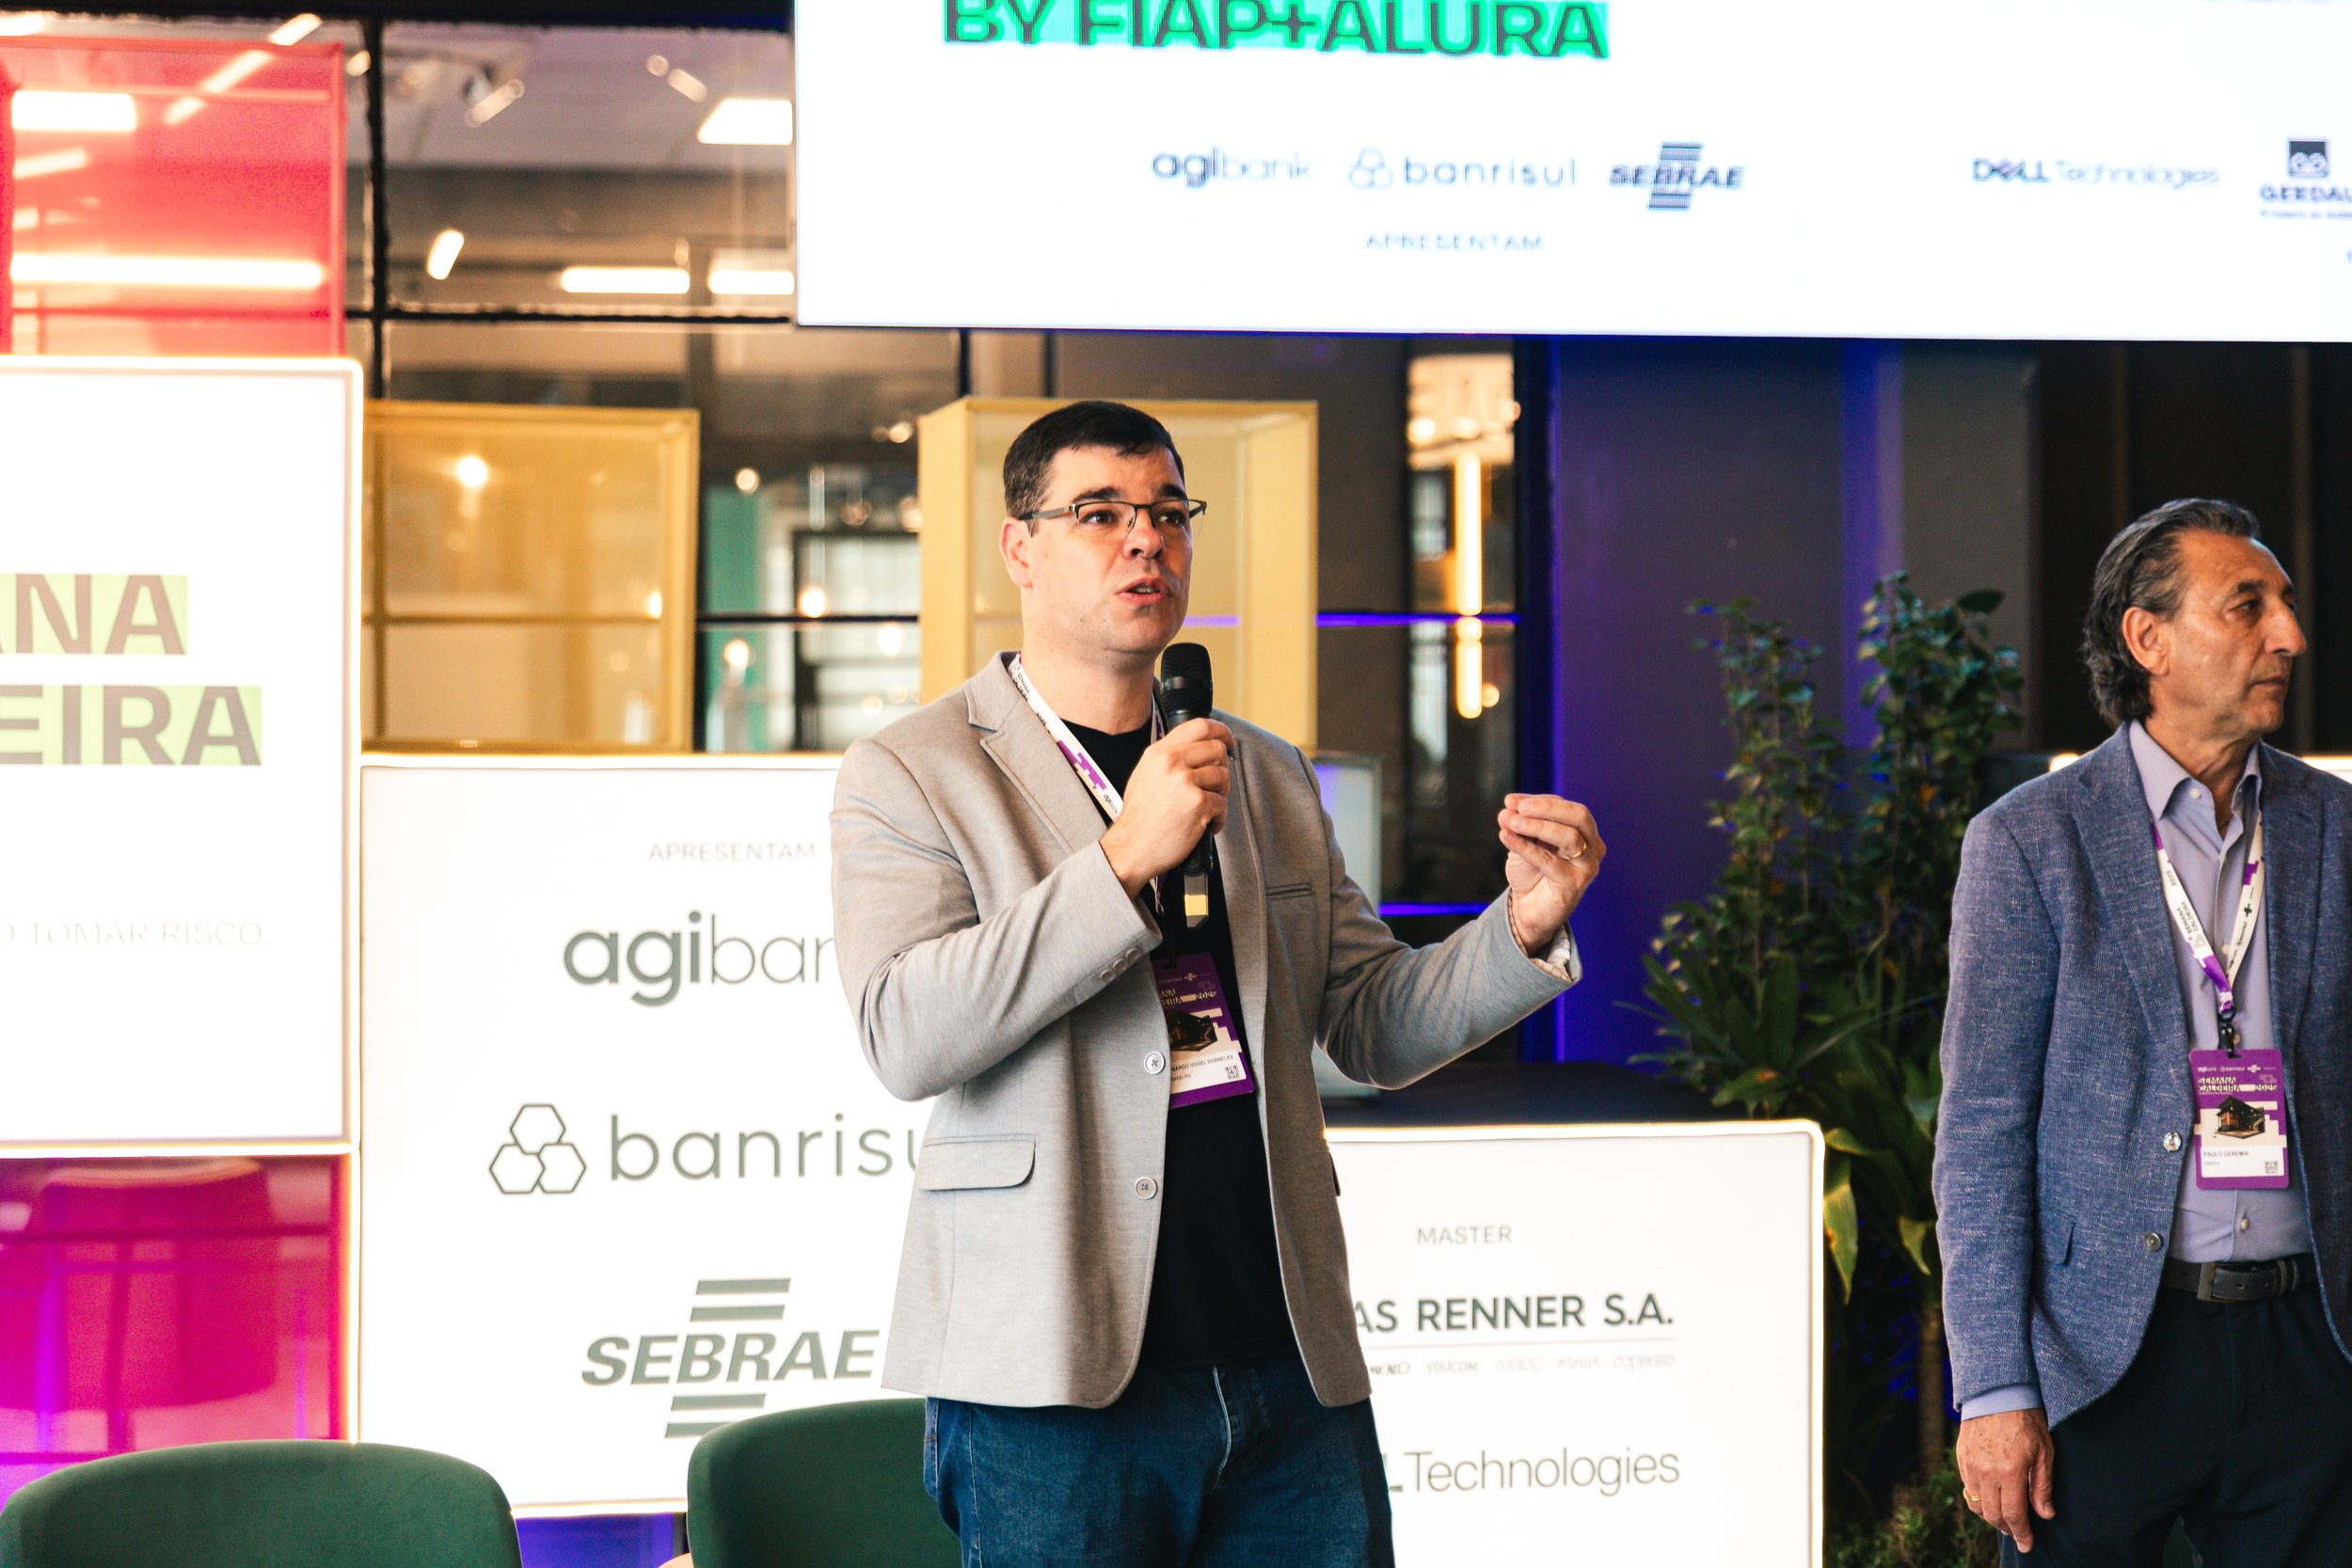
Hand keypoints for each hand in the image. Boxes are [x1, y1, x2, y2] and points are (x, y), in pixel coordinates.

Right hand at [1099, 718, 1233, 897]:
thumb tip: (1196, 749)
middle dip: (1222, 768)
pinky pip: (1222, 803)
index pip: (1199, 726)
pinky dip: (1218, 818)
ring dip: (1220, 795)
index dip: (1221, 731)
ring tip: (1204, 808)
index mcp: (1159, 753)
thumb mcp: (1145, 775)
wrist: (1131, 848)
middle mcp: (1171, 762)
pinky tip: (1204, 825)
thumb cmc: (1139, 818)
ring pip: (1223, 776)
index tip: (1228, 740)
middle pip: (1217, 749)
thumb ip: (1168, 758)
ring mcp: (1185, 782)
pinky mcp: (1198, 803)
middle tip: (1214, 785)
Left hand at [1497, 793, 1602, 951]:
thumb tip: (1507, 809)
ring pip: (1569, 837)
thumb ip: (1518, 825)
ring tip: (1511, 823)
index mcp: (1584, 832)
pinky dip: (1526, 847)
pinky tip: (1506, 838)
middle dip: (1547, 808)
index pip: (1566, 807)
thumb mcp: (1524, 841)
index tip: (1510, 800)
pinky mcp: (1574, 884)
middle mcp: (1592, 847)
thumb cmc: (1531, 872)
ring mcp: (1587, 866)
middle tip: (1518, 808)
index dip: (1538, 801)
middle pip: (1579, 816)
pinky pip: (1550, 861)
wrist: (1528, 909)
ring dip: (1537, 826)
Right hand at [1956, 1408, 2055, 1550]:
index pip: (2014, 1514)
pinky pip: (1967, 1488)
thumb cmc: (2026, 1420)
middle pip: (1993, 1514)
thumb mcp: (2044, 1452)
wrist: (1997, 1393)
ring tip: (2004, 1518)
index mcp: (2010, 1472)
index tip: (2027, 1544)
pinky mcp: (1961, 1457)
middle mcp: (1986, 1471)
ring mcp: (1970, 1465)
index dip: (2022, 1534)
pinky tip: (1989, 1498)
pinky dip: (1978, 1500)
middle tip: (2018, 1533)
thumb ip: (2043, 1486)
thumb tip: (2045, 1514)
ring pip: (1976, 1505)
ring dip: (1991, 1516)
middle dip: (2007, 1528)